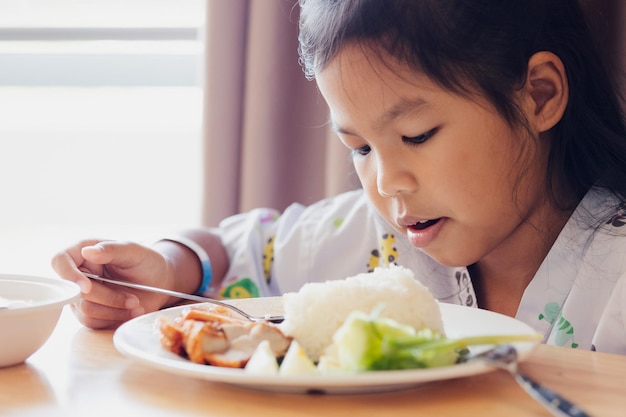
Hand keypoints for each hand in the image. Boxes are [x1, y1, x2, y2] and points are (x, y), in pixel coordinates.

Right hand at [51, 239, 175, 328]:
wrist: (159, 282)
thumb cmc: (146, 261)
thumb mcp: (134, 251)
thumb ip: (112, 249)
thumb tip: (87, 251)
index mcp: (83, 251)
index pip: (60, 261)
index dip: (68, 275)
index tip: (87, 287)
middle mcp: (78, 274)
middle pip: (75, 293)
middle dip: (107, 298)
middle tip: (134, 299)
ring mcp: (81, 295)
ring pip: (85, 311)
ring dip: (113, 311)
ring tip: (137, 305)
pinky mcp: (90, 312)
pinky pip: (93, 322)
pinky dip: (115, 319)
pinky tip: (132, 313)